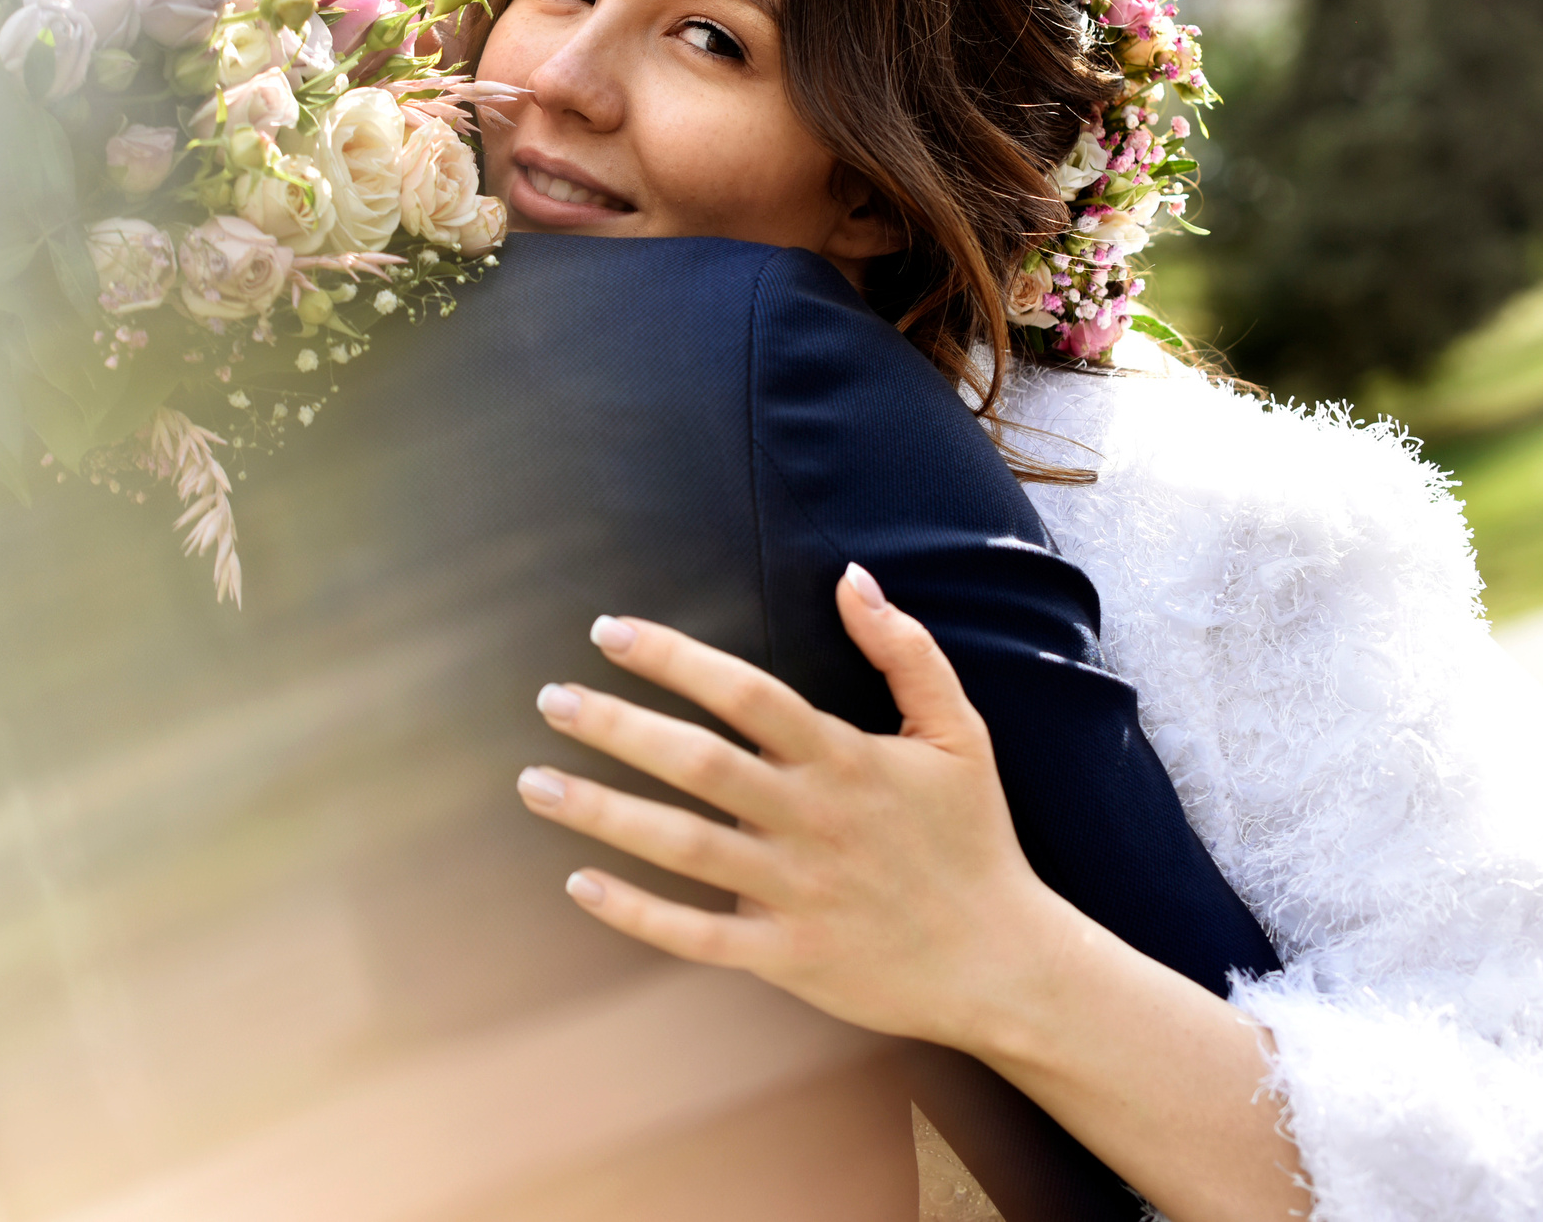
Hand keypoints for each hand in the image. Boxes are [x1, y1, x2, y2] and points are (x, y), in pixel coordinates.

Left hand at [515, 563, 1082, 1049]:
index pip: (747, 694)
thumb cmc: (974, 840)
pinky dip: (637, 913)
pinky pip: (698, 937)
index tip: (610, 632)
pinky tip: (579, 883)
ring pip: (685, 848)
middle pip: (700, 765)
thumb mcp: (961, 732)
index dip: (676, 659)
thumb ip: (906, 651)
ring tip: (536, 783)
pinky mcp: (789, 956)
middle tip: (550, 700)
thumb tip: (853, 578)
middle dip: (618, 728)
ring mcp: (797, 892)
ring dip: (604, 813)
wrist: (1007, 964)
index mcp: (846, 760)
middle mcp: (813, 821)